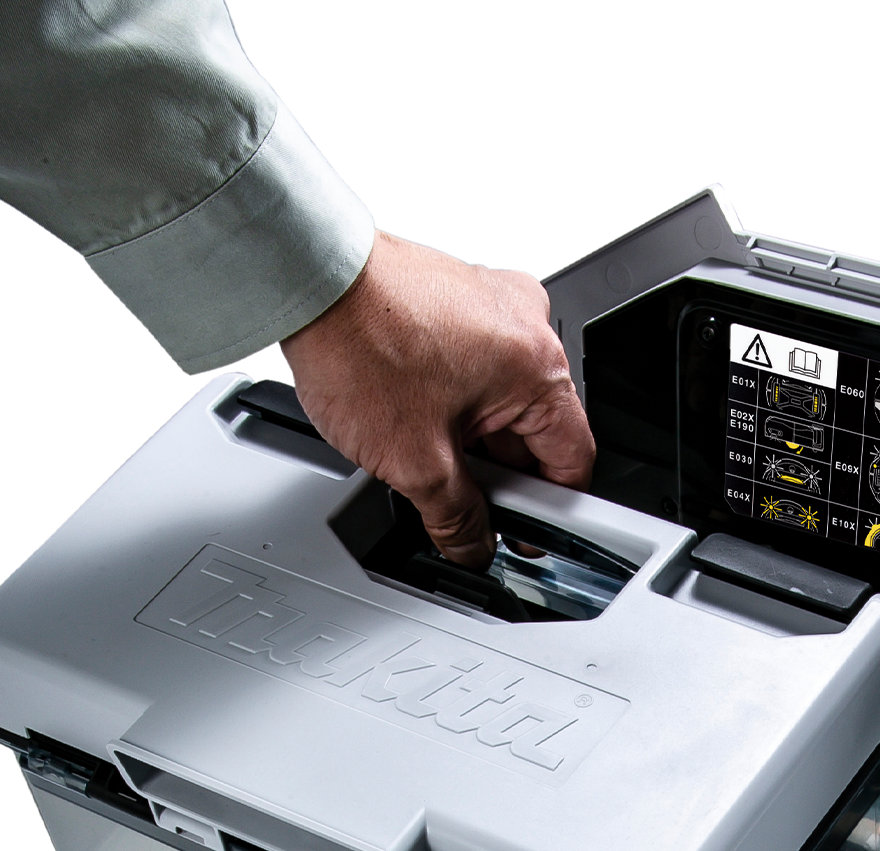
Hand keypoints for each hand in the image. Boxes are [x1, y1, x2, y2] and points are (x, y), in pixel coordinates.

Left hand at [282, 231, 593, 568]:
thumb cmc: (357, 340)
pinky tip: (410, 411)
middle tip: (454, 499)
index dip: (550, 511)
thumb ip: (456, 516)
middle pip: (536, 428)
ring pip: (502, 397)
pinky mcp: (461, 295)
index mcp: (538, 365)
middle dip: (496, 472)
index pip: (573, 459)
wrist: (307, 278)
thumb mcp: (414, 460)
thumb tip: (472, 543)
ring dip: (470, 434)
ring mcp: (494, 302)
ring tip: (416, 444)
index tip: (523, 533)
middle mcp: (528, 323)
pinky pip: (476, 363)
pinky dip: (452, 396)